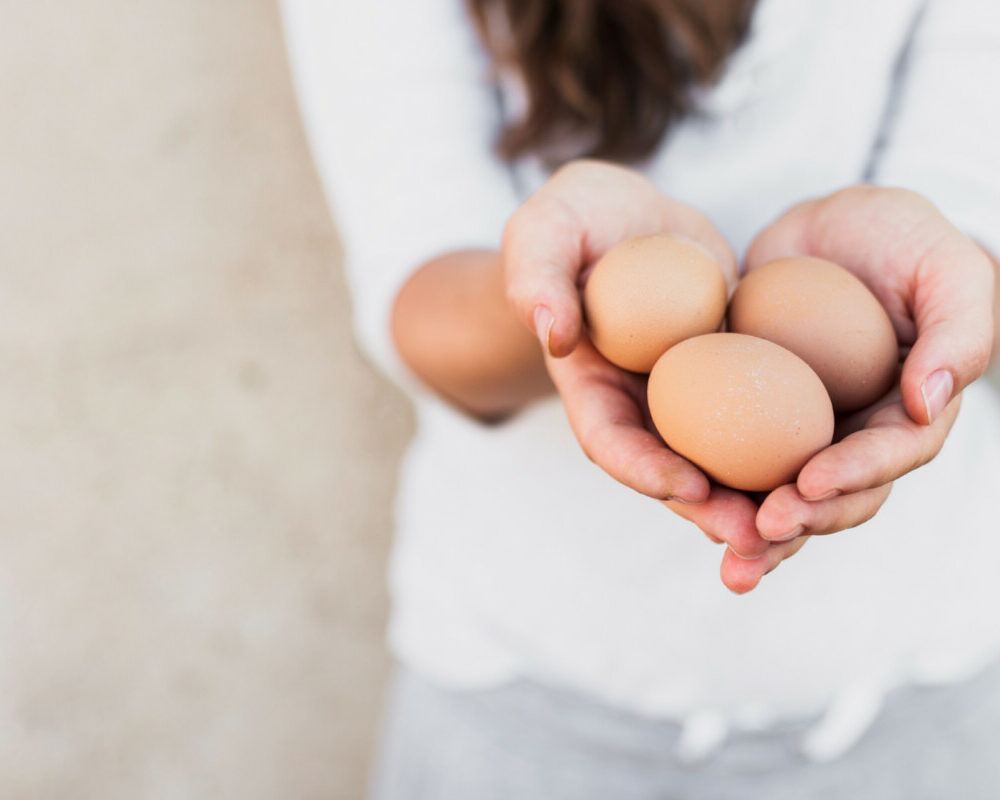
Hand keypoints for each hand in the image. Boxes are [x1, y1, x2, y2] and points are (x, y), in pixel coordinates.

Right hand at [502, 161, 768, 558]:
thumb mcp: (544, 229)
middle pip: (669, 470)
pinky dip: (788, 447)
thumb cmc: (576, 219)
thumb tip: (555, 333)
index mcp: (589, 384)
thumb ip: (536, 275)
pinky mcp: (731, 379)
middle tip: (756, 534)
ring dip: (756, 497)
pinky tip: (833, 460)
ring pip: (721, 460)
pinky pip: (760, 418)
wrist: (628, 218)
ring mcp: (687, 398)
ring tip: (803, 519)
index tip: (689, 484)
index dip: (643, 469)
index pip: (608, 439)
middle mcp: (638, 405)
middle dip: (710, 509)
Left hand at [686, 185, 993, 591]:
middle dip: (798, 522)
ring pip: (779, 495)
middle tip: (756, 533)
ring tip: (725, 554)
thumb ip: (960, 332)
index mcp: (907, 413)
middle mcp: (854, 435)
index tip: (809, 483)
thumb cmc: (901, 239)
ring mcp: (799, 432)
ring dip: (753, 532)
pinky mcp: (751, 419)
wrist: (827, 227)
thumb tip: (928, 403)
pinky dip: (712, 487)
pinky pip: (729, 459)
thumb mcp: (946, 268)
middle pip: (833, 498)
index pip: (887, 457)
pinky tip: (685, 504)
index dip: (853, 476)